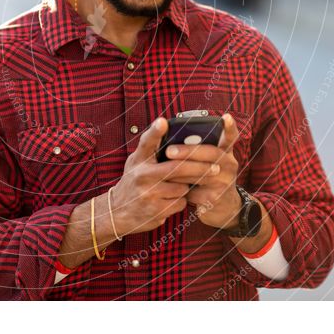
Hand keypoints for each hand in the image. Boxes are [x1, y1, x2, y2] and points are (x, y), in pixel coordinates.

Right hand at [110, 117, 222, 235]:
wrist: (117, 212)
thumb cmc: (134, 181)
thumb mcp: (137, 163)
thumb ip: (152, 150)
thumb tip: (172, 131)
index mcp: (138, 159)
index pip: (147, 142)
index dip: (155, 131)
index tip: (163, 121)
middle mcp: (141, 175)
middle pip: (177, 168)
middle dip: (200, 168)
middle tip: (216, 167)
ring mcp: (148, 194)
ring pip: (182, 187)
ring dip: (187, 187)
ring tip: (180, 186)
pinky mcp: (155, 210)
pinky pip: (180, 203)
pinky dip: (181, 201)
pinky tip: (170, 200)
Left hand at [164, 113, 241, 229]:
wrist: (222, 209)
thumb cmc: (208, 179)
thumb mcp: (207, 163)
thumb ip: (196, 150)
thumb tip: (171, 139)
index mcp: (225, 152)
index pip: (230, 137)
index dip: (229, 127)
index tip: (226, 117)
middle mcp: (229, 164)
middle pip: (211, 153)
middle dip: (188, 151)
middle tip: (169, 150)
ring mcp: (225, 181)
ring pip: (202, 173)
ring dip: (181, 172)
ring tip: (164, 170)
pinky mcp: (216, 198)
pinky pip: (196, 192)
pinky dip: (182, 189)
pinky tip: (171, 188)